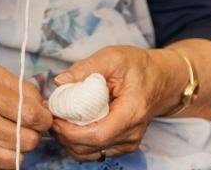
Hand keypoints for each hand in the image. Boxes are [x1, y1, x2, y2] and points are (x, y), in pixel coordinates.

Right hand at [0, 66, 52, 168]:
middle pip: (29, 140)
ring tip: (9, 135)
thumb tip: (45, 107)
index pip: (32, 115)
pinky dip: (4, 157)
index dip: (44, 117)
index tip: (41, 116)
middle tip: (24, 126)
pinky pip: (1, 167)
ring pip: (18, 158)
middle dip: (32, 133)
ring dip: (19, 148)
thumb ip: (21, 87)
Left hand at [49, 45, 185, 161]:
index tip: (55, 119)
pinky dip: (78, 142)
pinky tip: (70, 126)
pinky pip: (96, 151)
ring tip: (58, 120)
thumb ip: (85, 68)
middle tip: (51, 117)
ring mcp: (129, 142)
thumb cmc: (138, 66)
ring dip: (69, 142)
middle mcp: (132, 133)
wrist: (160, 79)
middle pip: (92, 148)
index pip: (99, 134)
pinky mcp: (123, 144)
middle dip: (65, 137)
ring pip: (91, 154)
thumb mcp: (112, 57)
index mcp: (132, 112)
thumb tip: (60, 81)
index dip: (72, 132)